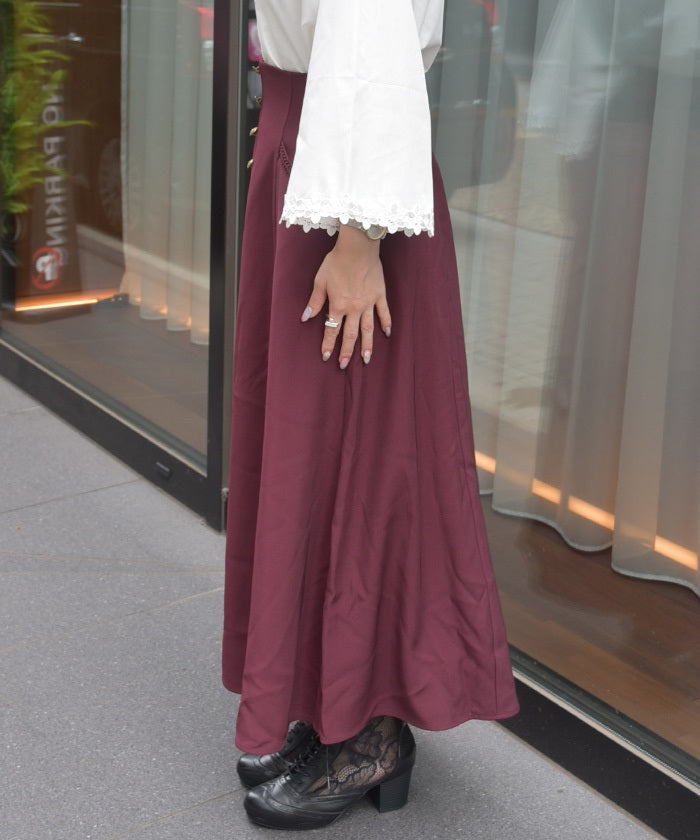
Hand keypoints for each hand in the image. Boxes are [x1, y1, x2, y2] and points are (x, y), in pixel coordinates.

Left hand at [300, 225, 391, 367]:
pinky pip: (384, 313)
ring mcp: (369, 303)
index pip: (332, 330)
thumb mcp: (320, 280)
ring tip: (366, 359)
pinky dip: (386, 323)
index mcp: (338, 305)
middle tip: (344, 365)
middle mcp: (354, 308)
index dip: (328, 345)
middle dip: (346, 352)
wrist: (358, 247)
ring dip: (367, 345)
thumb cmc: (336, 261)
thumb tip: (306, 318)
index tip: (326, 357)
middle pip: (351, 335)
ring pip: (368, 329)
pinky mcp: (379, 295)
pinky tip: (387, 333)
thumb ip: (315, 301)